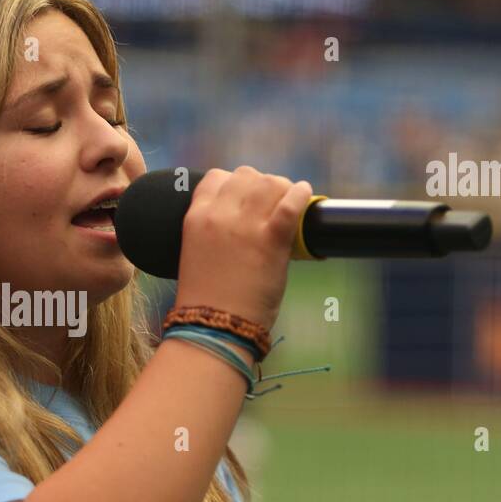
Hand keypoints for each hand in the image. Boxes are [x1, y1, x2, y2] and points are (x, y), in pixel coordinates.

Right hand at [173, 167, 312, 331]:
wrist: (215, 326)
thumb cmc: (207, 299)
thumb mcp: (197, 254)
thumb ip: (214, 232)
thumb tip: (242, 223)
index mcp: (196, 217)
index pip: (217, 178)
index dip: (235, 183)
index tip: (247, 197)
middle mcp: (219, 215)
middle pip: (246, 175)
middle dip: (261, 184)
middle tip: (272, 201)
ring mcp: (244, 225)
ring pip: (269, 183)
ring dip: (282, 188)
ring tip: (289, 199)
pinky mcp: (270, 239)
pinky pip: (290, 202)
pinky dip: (301, 195)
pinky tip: (304, 194)